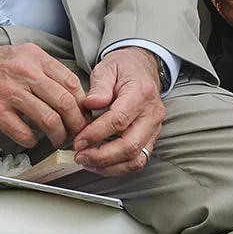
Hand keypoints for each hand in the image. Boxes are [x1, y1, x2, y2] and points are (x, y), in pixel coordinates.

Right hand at [0, 40, 87, 147]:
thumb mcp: (18, 56)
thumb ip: (43, 70)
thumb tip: (70, 95)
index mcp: (33, 57)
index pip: (71, 82)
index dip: (82, 104)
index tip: (83, 116)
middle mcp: (24, 72)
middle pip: (65, 102)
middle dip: (76, 124)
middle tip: (76, 133)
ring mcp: (9, 92)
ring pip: (49, 120)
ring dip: (58, 136)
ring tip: (57, 140)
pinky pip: (25, 134)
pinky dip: (32, 141)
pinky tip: (30, 139)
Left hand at [72, 47, 164, 175]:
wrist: (142, 66)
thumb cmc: (123, 67)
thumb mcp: (107, 68)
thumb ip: (99, 86)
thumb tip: (90, 103)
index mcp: (140, 93)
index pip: (118, 120)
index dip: (96, 134)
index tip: (78, 140)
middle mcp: (152, 114)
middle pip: (129, 145)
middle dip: (101, 156)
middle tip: (80, 156)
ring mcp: (155, 128)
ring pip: (136, 158)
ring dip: (110, 166)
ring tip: (88, 163)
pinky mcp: (152, 137)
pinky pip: (139, 159)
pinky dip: (119, 166)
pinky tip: (101, 163)